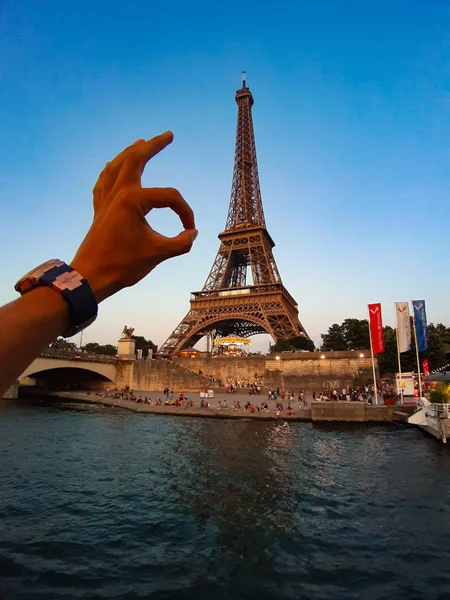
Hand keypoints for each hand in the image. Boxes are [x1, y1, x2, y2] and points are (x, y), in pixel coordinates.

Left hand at [71, 132, 196, 301]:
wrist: (91, 277)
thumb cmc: (122, 265)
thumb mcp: (158, 254)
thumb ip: (181, 243)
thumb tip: (193, 234)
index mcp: (133, 199)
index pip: (170, 197)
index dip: (185, 213)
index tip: (189, 231)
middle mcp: (118, 193)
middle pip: (135, 158)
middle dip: (153, 145)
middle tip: (168, 135)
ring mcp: (106, 200)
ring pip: (116, 166)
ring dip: (129, 153)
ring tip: (140, 143)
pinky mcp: (99, 210)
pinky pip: (103, 182)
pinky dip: (110, 171)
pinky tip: (112, 168)